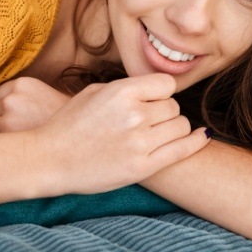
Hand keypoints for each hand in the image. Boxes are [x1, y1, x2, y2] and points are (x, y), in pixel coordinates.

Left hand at [0, 77, 69, 133]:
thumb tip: (2, 105)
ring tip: (22, 138)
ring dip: (0, 132)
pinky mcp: (4, 128)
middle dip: (3, 120)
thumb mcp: (44, 97)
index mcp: (24, 83)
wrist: (74, 137)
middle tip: (23, 130)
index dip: (7, 108)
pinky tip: (15, 145)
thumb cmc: (60, 121)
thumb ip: (24, 96)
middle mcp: (13, 95)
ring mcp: (7, 111)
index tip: (18, 118)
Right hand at [31, 73, 209, 195]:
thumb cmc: (69, 123)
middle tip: (147, 120)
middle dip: (164, 112)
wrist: (50, 158)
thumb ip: (127, 88)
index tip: (153, 99)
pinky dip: (195, 142)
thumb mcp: (95, 92)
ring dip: (173, 127)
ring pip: (180, 126)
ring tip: (157, 132)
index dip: (161, 92)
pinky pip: (182, 150)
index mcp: (122, 92)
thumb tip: (156, 87)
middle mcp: (134, 115)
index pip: (166, 84)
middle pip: (173, 106)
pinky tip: (201, 136)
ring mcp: (140, 142)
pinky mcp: (142, 167)